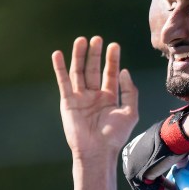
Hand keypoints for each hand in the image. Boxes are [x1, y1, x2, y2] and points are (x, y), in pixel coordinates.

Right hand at [52, 36, 138, 160]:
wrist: (97, 151)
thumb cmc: (115, 136)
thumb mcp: (130, 113)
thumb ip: (129, 92)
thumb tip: (124, 72)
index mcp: (109, 98)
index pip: (110, 74)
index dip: (112, 60)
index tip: (114, 45)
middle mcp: (94, 96)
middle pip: (93, 70)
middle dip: (95, 54)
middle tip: (97, 39)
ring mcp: (80, 98)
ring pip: (78, 72)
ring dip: (79, 56)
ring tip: (82, 40)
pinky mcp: (67, 102)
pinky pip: (63, 81)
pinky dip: (60, 68)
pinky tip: (58, 54)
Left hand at [121, 107, 188, 189]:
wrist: (172, 135)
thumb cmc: (173, 139)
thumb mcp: (168, 151)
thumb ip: (168, 161)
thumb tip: (179, 166)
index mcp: (133, 154)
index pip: (147, 177)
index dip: (163, 185)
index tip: (176, 189)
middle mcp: (129, 163)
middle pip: (147, 186)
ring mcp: (132, 170)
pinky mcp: (139, 177)